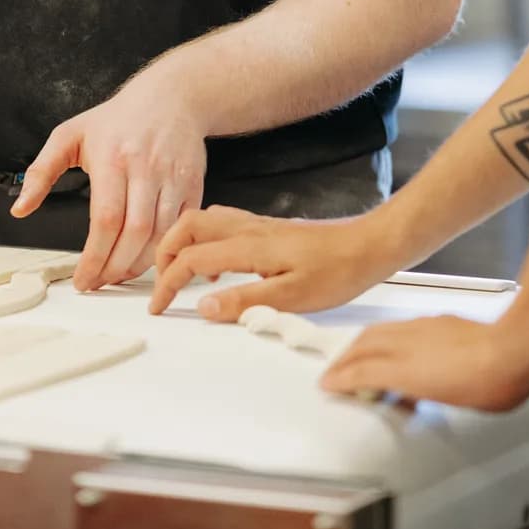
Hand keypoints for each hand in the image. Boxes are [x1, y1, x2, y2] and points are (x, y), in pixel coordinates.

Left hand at [12, 73, 206, 290]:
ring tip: (118, 274)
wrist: (172, 96)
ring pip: (161, 234)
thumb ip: (40, 172)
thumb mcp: (69, 135)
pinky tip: (146, 260)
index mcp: (113, 158)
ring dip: (139, 264)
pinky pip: (181, 227)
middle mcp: (146, 168)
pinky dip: (166, 250)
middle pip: (135, 232)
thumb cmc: (117, 119)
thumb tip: (20, 209)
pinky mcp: (193, 184)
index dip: (94, 256)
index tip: (83, 278)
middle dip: (115, 267)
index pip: (106, 219)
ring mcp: (173, 177)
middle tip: (99, 282)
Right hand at [149, 204, 407, 318]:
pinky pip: (223, 226)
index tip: (158, 306)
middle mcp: (248, 228)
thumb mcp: (292, 297)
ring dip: (183, 242)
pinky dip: (206, 242)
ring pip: (204, 221)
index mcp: (248, 246)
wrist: (370, 245)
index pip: (191, 259)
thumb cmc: (338, 270)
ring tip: (182, 273)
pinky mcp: (270, 229)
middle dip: (164, 250)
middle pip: (187, 226)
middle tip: (160, 282)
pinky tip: (219, 268)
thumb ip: (245, 302)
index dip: (167, 283)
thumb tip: (203, 307)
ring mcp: (258, 225)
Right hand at [320, 312, 528, 411]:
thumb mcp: (448, 402)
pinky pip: (399, 328)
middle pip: (363, 346)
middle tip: (335, 372)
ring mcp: (422, 329)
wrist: (517, 350)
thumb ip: (419, 395)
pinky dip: (387, 338)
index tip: (330, 383)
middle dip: (344, 359)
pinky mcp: (437, 322)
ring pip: (379, 332)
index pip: (360, 370)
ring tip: (358, 358)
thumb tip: (410, 394)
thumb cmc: (491, 383)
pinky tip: (394, 346)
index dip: (340, 377)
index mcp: (405, 368)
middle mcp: (409, 343)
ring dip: (362, 346)